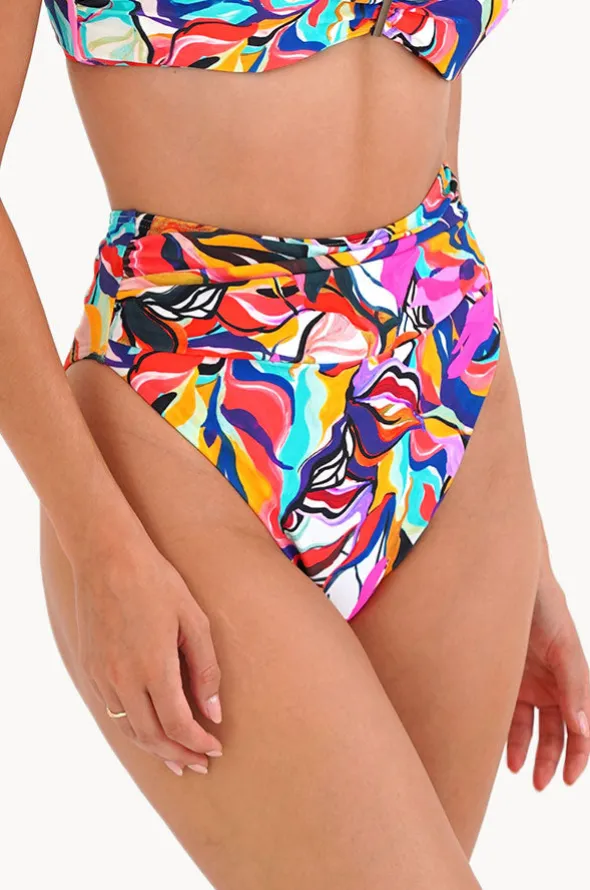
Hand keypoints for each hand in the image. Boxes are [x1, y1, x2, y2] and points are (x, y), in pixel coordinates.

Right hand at [73, 526, 222, 776]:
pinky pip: (112, 710)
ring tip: (176, 757)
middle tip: (198, 765)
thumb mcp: (193, 619)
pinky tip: (149, 728)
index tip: (214, 750)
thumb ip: (206, 668)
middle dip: (178, 756)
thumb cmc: (156, 581)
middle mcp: (123, 678)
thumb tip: (214, 711)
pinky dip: (134, 728)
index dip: (197, 743)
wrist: (107, 557)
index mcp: (154, 666)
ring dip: (154, 748)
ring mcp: (102, 675)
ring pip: (129, 729)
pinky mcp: (90, 667)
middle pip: (151, 737)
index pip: (177, 724)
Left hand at [507, 540, 589, 789]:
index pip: (582, 726)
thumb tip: (584, 727)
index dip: (579, 754)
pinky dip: (507, 735)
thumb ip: (575, 686)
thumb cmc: (544, 607)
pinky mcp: (504, 679)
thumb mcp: (563, 646)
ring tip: (520, 772)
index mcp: (574, 680)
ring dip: (528, 752)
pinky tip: (503, 752)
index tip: (569, 779)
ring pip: (531, 728)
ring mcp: (528, 683)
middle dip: (552, 761)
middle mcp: (553, 685)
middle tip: (541, 784)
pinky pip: (507, 714)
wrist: (508, 580)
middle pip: (557, 733)